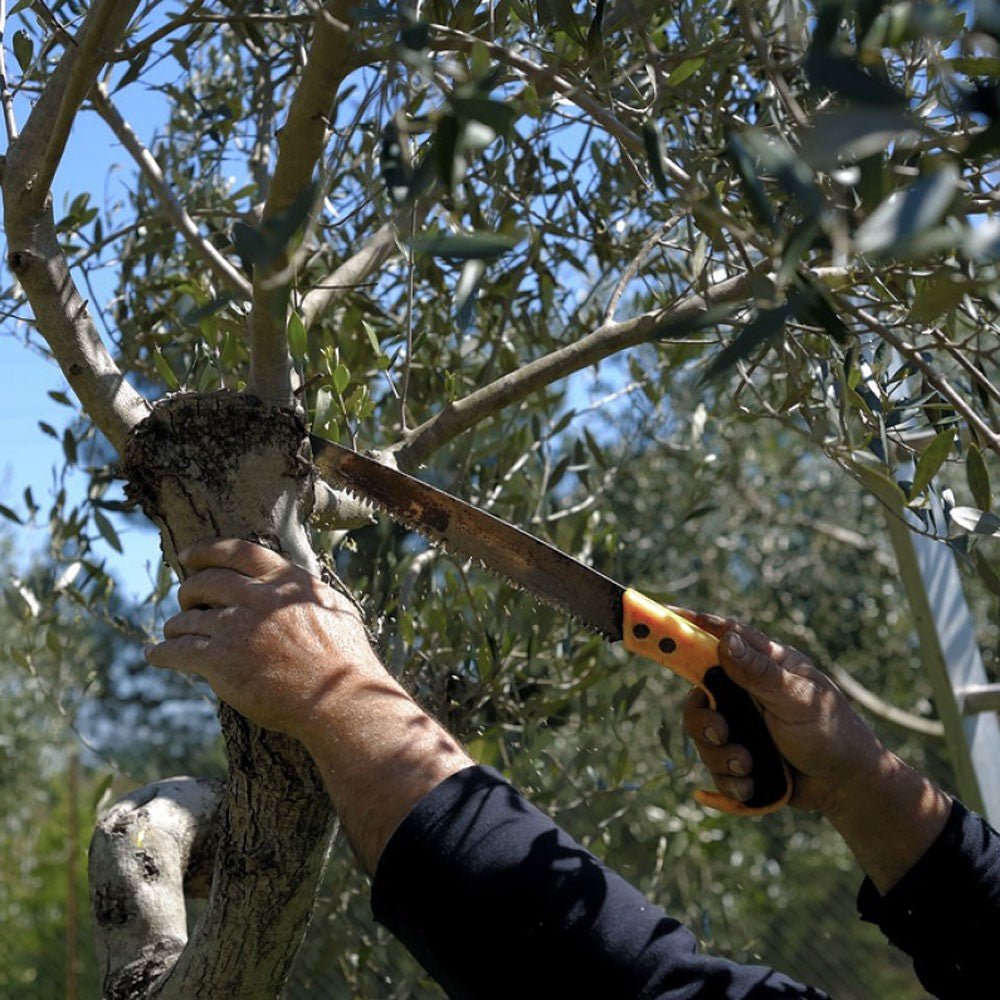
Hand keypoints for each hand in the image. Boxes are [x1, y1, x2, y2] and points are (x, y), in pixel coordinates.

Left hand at [145, 538, 470, 872]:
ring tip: (173, 634)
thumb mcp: (335, 609)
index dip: (206, 550)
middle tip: (185, 601)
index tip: (187, 556)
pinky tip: (155, 654)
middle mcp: (258, 597)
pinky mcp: (221, 661)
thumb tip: (297, 582)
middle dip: (188, 591)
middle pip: (204, 581)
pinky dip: (161, 652)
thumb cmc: (346, 660)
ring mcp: (237, 628)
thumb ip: (308, 592)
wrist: (340, 700)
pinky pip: (177, 650)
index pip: (236, 551)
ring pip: (187, 618)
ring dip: (176, 626)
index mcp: (285, 581)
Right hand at [678, 612, 884, 817]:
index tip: (661, 615)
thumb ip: (759, 672)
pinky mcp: (738, 753)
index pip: (719, 634)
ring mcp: (740, 722)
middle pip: (698, 692)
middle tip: (720, 732)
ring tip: (747, 764)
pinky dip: (728, 778)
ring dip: (720, 754)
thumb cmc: (832, 731)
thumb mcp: (797, 699)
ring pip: (701, 732)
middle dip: (703, 719)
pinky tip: (750, 783)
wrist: (845, 786)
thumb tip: (724, 640)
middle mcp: (745, 689)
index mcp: (762, 663)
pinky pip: (713, 764)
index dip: (688, 624)